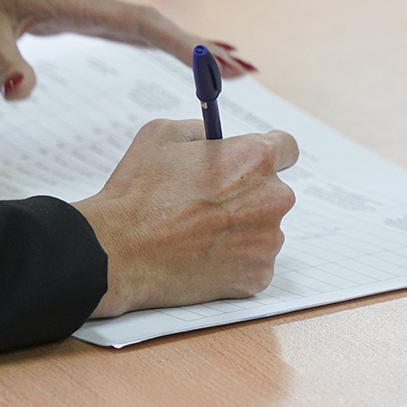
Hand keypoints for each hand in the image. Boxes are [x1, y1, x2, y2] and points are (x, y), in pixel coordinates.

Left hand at [0, 0, 255, 99]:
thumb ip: (1, 60)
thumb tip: (22, 92)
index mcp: (72, 0)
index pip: (139, 24)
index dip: (180, 44)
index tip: (217, 63)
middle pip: (155, 23)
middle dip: (200, 46)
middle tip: (244, 70)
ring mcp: (81, 4)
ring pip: (145, 23)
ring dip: (185, 42)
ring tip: (226, 63)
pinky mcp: (72, 11)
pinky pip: (125, 26)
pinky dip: (156, 40)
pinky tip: (169, 50)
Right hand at [71, 120, 298, 317]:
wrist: (119, 250)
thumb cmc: (137, 192)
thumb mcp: (162, 135)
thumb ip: (200, 129)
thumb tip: (214, 138)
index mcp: (254, 159)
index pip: (287, 148)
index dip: (266, 153)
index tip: (250, 163)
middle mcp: (272, 199)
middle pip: (274, 191)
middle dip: (248, 194)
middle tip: (209, 202)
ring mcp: (267, 242)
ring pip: (263, 228)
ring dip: (240, 228)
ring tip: (196, 231)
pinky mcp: (257, 277)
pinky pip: (253, 261)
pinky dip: (234, 259)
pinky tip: (200, 255)